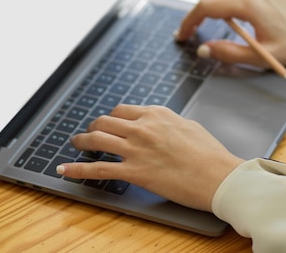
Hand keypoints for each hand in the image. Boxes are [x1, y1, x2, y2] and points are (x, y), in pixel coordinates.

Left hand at [57, 105, 244, 211]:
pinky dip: (77, 169)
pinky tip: (65, 169)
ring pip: (97, 138)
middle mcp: (143, 127)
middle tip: (88, 133)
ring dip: (81, 141)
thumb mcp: (190, 127)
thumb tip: (161, 126)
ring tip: (76, 144)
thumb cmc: (211, 154)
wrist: (219, 176)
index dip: (111, 117)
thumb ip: (169, 124)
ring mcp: (136, 149)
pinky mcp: (134, 172)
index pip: (123, 110)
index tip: (108, 123)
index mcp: (157, 114)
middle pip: (105, 121)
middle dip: (93, 126)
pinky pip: (98, 168)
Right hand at [176, 0, 285, 67]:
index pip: (206, 7)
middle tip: (187, 33)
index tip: (183, 36)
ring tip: (197, 19)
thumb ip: (229, 53)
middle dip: (195, 15)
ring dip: (205, 2)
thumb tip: (203, 50)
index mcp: (248, 5)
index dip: (190, 21)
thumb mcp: (261, 56)